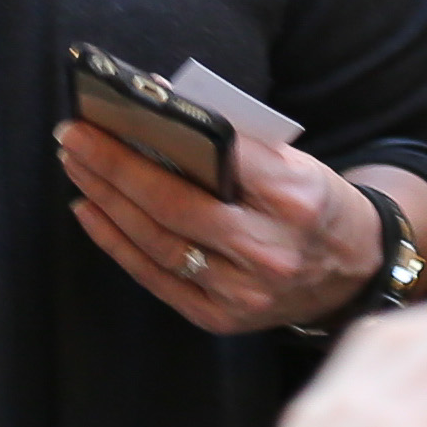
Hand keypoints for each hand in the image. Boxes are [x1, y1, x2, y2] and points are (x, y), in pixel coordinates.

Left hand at [54, 114, 397, 334]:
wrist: (354, 272)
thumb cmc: (315, 203)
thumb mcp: (296, 162)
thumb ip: (235, 141)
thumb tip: (159, 107)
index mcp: (295, 198)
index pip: (217, 157)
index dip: (156, 132)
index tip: (110, 112)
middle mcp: (270, 251)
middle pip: (174, 205)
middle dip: (114, 167)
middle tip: (73, 136)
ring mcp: (244, 293)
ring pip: (158, 244)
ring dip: (107, 201)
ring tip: (77, 166)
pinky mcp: (222, 319)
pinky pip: (156, 279)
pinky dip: (117, 243)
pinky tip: (89, 211)